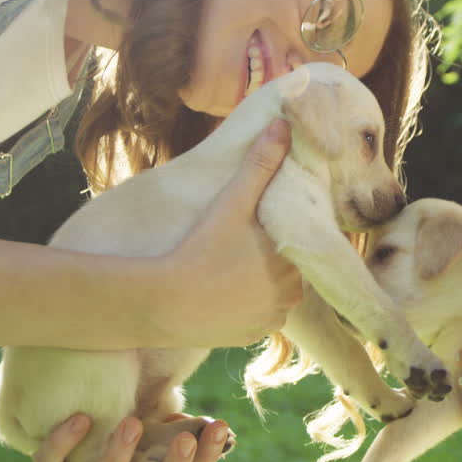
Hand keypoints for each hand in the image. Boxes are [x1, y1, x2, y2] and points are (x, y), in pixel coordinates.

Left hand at [31, 413, 232, 461]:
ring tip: (132, 422)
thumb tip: (213, 420)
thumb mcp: (153, 415)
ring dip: (117, 459)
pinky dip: (63, 444)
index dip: (206, 460)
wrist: (65, 413)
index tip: (220, 426)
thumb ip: (177, 418)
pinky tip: (81, 418)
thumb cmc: (121, 412)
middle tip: (185, 441)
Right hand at [161, 119, 302, 347]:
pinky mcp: (252, 338)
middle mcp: (292, 294)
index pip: (297, 241)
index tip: (253, 228)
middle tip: (236, 246)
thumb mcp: (232, 201)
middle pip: (288, 269)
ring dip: (260, 283)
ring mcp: (272, 319)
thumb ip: (260, 163)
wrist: (163, 303)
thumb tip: (285, 124)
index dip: (276, 233)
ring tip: (227, 268)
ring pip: (274, 294)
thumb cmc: (200, 247)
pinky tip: (222, 293)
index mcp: (294, 258)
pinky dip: (246, 308)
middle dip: (269, 258)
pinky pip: (258, 318)